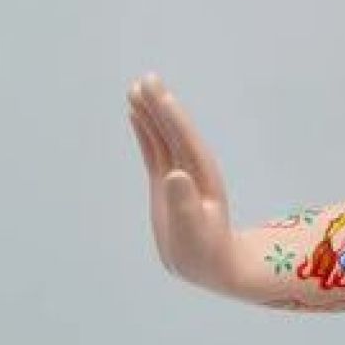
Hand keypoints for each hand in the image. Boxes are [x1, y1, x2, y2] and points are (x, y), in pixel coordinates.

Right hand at [127, 73, 238, 291]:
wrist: (209, 266)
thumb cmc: (204, 253)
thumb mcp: (194, 232)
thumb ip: (185, 205)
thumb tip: (175, 174)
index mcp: (201, 178)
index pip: (184, 141)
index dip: (172, 118)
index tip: (159, 94)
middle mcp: (191, 171)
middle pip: (173, 133)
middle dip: (160, 107)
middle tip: (145, 79)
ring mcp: (179, 175)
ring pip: (163, 138)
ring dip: (151, 114)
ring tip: (135, 89)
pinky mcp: (167, 182)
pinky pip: (155, 151)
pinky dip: (146, 133)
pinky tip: (137, 116)